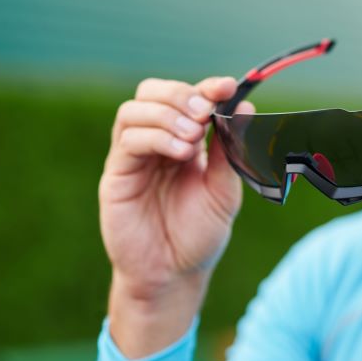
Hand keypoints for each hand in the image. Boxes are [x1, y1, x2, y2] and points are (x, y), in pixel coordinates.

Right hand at [98, 76, 251, 355]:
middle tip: (205, 112)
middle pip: (152, 92)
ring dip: (168, 114)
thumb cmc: (200, 233)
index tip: (228, 86)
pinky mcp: (116, 175)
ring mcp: (133, 156)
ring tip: (194, 140)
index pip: (188, 97)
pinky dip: (155, 136)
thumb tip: (245, 106)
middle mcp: (156, 141)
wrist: (175, 274)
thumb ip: (231, 150)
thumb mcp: (225, 189)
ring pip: (134, 110)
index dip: (206, 87)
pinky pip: (127, 140)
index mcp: (185, 140)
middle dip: (182, 94)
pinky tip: (180, 153)